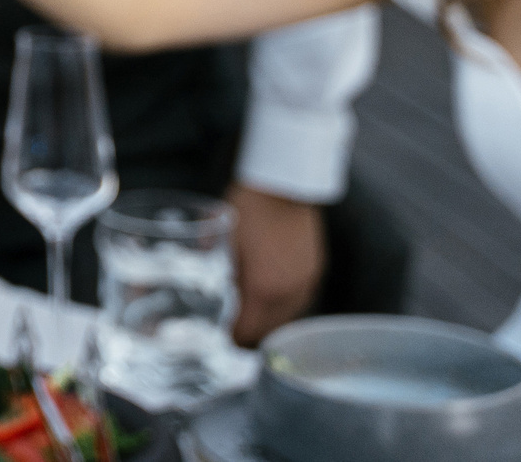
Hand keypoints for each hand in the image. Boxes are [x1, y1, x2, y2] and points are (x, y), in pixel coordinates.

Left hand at [226, 184, 323, 345]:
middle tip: (230, 328)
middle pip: (268, 330)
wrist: (285, 183)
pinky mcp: (315, 270)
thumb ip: (217, 272)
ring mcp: (306, 282)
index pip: (247, 331)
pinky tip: (269, 295)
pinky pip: (298, 301)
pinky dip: (282, 305)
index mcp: (264, 289)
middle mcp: (289, 292)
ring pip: (285, 318)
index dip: (230, 337)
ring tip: (249, 314)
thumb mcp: (224, 241)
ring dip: (267, 320)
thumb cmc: (249, 207)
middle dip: (248, 333)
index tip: (217, 337)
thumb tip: (205, 293)